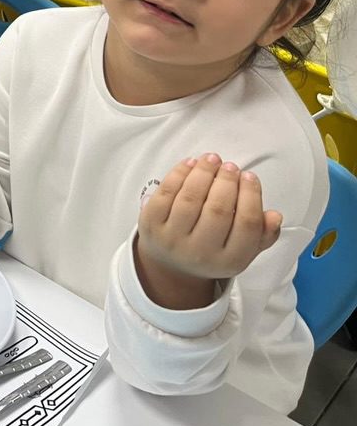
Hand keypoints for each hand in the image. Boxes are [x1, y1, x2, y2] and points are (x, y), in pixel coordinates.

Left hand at [135, 154, 281, 308]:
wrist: (171, 266)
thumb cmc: (213, 250)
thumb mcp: (241, 250)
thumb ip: (262, 235)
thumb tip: (275, 215)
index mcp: (229, 262)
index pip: (247, 225)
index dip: (251, 196)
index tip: (250, 176)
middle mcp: (199, 254)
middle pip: (218, 210)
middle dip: (227, 181)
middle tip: (230, 166)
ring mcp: (171, 240)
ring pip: (190, 199)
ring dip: (203, 173)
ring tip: (212, 159)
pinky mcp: (150, 226)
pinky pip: (165, 193)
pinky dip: (179, 173)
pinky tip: (191, 163)